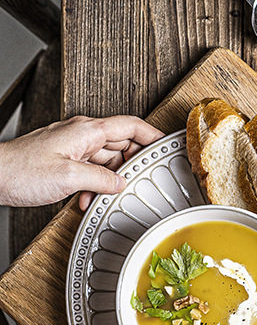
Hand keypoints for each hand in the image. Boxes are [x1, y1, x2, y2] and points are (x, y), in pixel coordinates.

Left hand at [0, 115, 163, 209]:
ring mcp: (72, 148)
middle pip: (122, 145)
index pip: (132, 126)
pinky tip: (87, 198)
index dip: (153, 135)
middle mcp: (81, 136)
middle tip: (140, 182)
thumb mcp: (71, 178)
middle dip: (131, 166)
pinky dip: (94, 185)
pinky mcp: (64, 161)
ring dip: (110, 181)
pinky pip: (90, 171)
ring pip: (106, 161)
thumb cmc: (21, 171)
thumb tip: (122, 183)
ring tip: (107, 195)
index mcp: (87, 131)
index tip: (168, 146)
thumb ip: (103, 180)